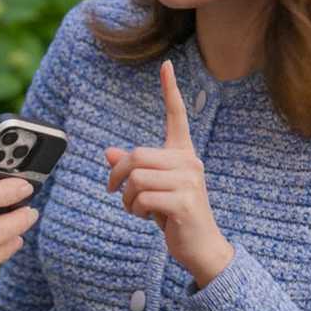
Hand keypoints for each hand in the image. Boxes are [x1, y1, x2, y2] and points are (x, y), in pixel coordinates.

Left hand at [106, 59, 233, 287]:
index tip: (165, 64)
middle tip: (115, 192)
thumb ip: (133, 170)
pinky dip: (136, 210)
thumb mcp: (151, 189)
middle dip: (117, 176)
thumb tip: (109, 152)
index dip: (169, 90)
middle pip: (136, 155)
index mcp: (183, 154)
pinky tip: (149, 218)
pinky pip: (142, 197)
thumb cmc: (174, 215)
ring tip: (139, 209)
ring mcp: (189, 180)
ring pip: (136, 177)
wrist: (201, 247)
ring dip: (127, 199)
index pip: (176, 116)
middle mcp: (189, 162)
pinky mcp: (184, 201)